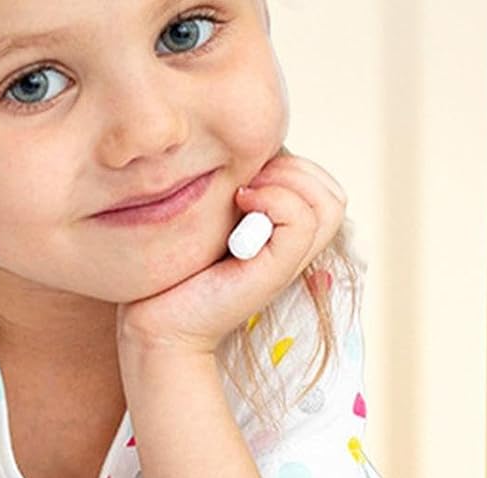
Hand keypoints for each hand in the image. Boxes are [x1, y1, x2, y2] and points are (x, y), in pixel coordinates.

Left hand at [115, 149, 347, 358]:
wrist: (156, 321)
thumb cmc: (174, 268)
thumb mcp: (212, 216)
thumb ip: (242, 187)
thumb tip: (253, 147)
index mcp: (283, 233)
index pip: (319, 183)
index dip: (290, 164)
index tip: (244, 174)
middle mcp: (293, 249)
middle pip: (330, 192)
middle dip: (292, 168)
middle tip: (245, 182)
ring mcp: (289, 262)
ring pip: (328, 202)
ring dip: (287, 181)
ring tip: (244, 193)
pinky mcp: (277, 272)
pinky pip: (303, 218)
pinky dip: (276, 199)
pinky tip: (241, 202)